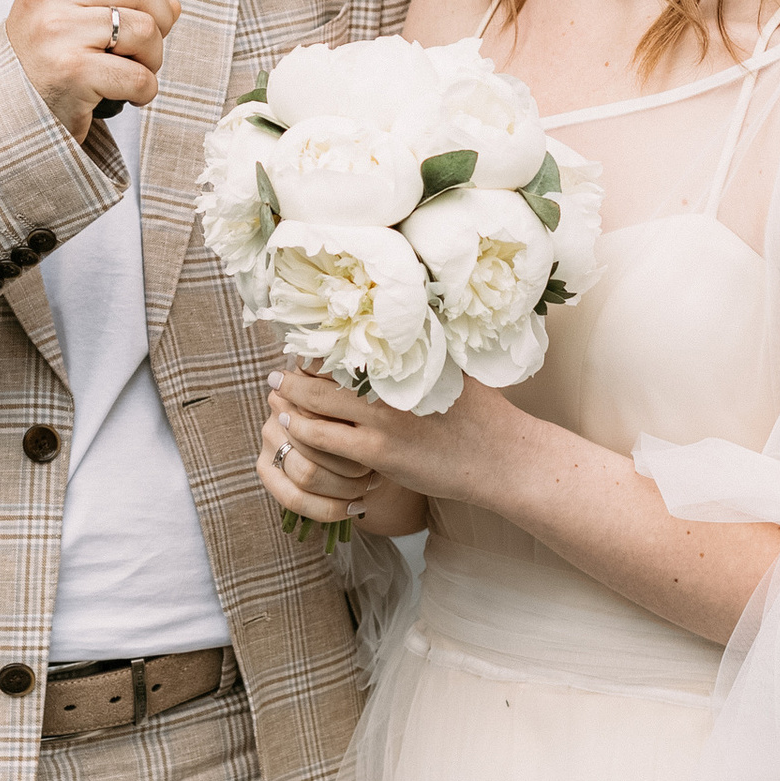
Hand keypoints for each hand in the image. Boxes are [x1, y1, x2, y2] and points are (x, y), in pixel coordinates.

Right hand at [5, 0, 181, 138]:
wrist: (9, 106)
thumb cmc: (45, 51)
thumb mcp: (62, 2)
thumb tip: (171, 0)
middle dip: (160, 17)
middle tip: (143, 39)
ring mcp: (59, 32)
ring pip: (147, 30)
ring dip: (152, 57)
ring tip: (129, 65)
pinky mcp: (73, 72)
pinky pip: (140, 76)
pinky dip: (143, 90)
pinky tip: (122, 91)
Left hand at [258, 362, 521, 534]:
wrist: (502, 457)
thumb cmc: (483, 413)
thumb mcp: (456, 368)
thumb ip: (427, 351)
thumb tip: (412, 323)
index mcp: (407, 356)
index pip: (347, 343)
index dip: (318, 346)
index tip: (301, 347)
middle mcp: (391, 380)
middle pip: (324, 369)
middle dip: (295, 371)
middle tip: (277, 372)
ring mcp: (383, 416)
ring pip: (316, 402)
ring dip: (290, 399)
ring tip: (277, 396)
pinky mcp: (379, 450)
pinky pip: (324, 438)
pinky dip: (302, 431)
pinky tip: (291, 427)